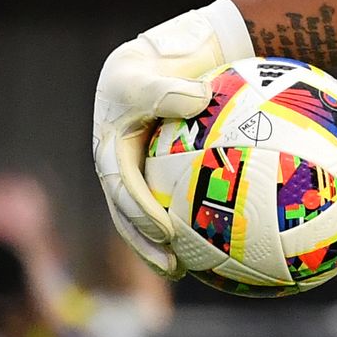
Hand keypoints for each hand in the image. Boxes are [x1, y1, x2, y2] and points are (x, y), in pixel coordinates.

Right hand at [92, 3, 252, 276]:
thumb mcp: (146, 72)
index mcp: (110, 151)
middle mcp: (120, 170)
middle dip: (148, 246)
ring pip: (149, 218)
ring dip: (165, 248)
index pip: (122, 189)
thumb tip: (199, 98)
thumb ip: (166, 87)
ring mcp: (138, 177)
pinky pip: (180, 204)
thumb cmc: (150, 68)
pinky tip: (225, 244)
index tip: (165, 230)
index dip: (140, 212)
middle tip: (175, 268)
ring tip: (193, 271)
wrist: (153, 65)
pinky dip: (195, 225)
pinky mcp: (159, 180)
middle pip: (128, 217)